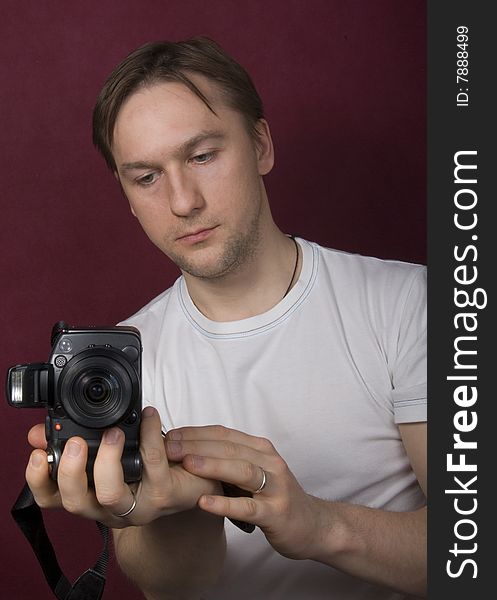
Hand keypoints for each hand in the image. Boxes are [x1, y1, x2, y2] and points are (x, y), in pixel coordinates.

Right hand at [26, 407, 219, 527]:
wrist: (194, 478)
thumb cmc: (149, 463)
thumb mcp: (110, 450)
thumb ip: (77, 441)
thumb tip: (39, 432)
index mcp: (92, 495)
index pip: (53, 498)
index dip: (39, 479)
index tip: (36, 453)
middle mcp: (109, 508)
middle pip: (75, 503)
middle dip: (70, 472)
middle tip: (76, 443)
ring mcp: (137, 506)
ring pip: (110, 494)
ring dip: (107, 460)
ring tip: (114, 433)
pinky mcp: (164, 494)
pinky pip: (152, 464)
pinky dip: (149, 435)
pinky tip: (149, 416)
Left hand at [165, 425, 321, 559]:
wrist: (313, 525)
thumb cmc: (276, 497)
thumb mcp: (255, 472)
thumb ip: (230, 461)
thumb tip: (189, 452)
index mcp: (261, 449)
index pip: (224, 434)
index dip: (196, 433)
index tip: (170, 434)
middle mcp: (269, 462)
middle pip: (230, 447)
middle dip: (197, 445)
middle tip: (169, 447)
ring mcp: (275, 487)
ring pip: (241, 470)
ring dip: (212, 465)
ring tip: (186, 464)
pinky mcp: (276, 512)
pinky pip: (248, 507)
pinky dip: (224, 504)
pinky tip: (204, 502)